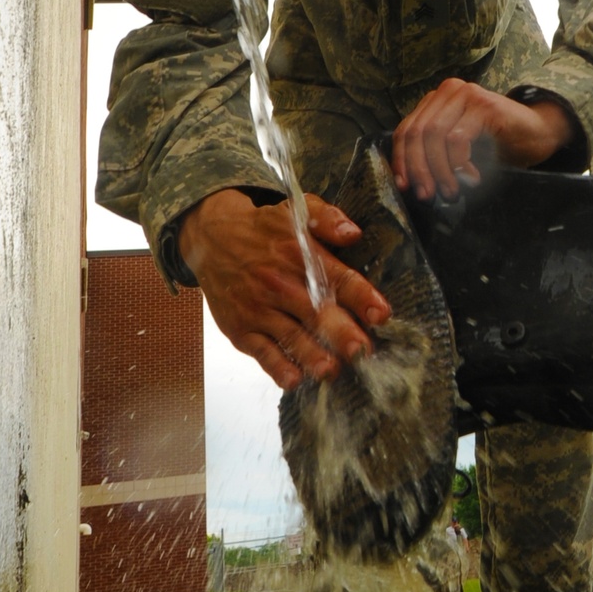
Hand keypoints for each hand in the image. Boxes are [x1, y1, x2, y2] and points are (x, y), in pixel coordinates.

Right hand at [177, 189, 391, 389]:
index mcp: (300, 255)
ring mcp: (259, 308)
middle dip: (340, 332)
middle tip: (362, 351)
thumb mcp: (295, 211)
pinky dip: (277, 367)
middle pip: (316, 312)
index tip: (382, 314)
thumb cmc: (262, 229)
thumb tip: (354, 234)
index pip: (337, 278)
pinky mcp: (241, 329)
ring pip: (290, 336)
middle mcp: (280, 283)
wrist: (211, 237)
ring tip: (332, 371)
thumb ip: (327, 219)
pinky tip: (293, 380)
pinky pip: (261, 352)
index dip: (361, 296)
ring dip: (312, 355)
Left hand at [391, 79, 575, 200]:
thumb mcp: (458, 148)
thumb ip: (434, 154)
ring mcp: (466, 95)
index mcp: (436, 100)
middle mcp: (448, 91)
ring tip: (451, 191)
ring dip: (440, 170)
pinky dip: (459, 164)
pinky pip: (458, 138)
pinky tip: (472, 178)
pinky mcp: (484, 105)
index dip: (401, 160)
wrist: (540, 133)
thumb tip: (409, 183)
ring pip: (435, 136)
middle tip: (428, 195)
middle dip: (419, 169)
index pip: (406, 130)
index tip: (404, 186)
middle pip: (417, 133)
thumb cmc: (497, 144)